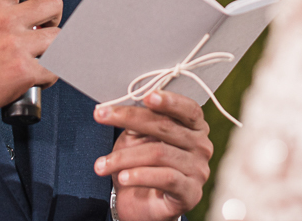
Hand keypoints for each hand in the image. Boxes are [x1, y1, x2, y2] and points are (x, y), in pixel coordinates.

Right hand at [0, 0, 63, 131]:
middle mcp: (5, 21)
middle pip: (53, 4)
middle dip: (55, 16)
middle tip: (48, 25)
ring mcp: (15, 46)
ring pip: (60, 36)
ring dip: (56, 45)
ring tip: (44, 52)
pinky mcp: (22, 73)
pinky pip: (55, 69)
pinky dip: (51, 74)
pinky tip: (39, 77)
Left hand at [93, 91, 213, 220]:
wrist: (146, 204)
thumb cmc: (145, 164)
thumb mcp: (139, 138)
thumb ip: (140, 124)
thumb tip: (124, 112)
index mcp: (195, 127)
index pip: (187, 109)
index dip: (169, 101)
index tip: (146, 96)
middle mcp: (201, 146)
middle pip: (166, 127)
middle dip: (129, 118)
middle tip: (100, 115)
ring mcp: (198, 170)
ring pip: (158, 153)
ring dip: (123, 157)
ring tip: (101, 164)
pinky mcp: (191, 192)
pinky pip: (164, 178)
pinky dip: (139, 175)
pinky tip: (122, 178)